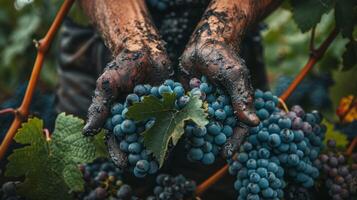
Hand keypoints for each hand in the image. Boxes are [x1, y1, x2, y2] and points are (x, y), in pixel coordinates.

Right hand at [79, 0, 172, 168]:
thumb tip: (87, 132)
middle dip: (141, 157)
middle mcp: (137, 121)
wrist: (144, 50)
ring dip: (160, 149)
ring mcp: (155, 116)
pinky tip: (180, 139)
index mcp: (119, 118)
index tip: (124, 163)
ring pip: (157, 136)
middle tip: (146, 168)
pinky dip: (177, 130)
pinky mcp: (170, 108)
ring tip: (164, 161)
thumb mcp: (108, 85)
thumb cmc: (122, 67)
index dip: (119, 153)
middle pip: (138, 144)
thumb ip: (100, 107)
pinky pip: (174, 122)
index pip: (117, 140)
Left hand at [180, 0, 279, 156]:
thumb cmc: (224, 57)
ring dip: (196, 137)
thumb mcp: (234, 77)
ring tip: (189, 150)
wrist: (204, 42)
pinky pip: (186, 114)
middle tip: (203, 157)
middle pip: (219, 131)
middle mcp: (221, 108)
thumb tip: (253, 123)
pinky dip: (182, 123)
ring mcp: (205, 105)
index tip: (226, 154)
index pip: (239, 127)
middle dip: (212, 144)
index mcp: (236, 104)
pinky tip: (176, 132)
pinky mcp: (190, 100)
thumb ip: (241, 98)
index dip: (234, 142)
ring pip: (202, 126)